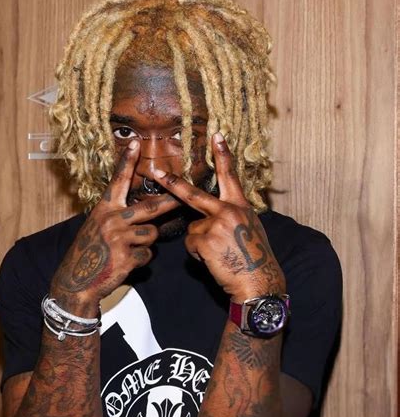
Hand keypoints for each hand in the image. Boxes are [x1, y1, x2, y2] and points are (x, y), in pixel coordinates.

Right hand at [50, 140, 179, 314]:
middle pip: (150, 207)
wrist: (76, 280)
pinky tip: (125, 263)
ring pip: (151, 234)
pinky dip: (141, 259)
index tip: (136, 142)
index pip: (118, 180)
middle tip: (183, 196)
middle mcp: (111, 218)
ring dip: (145, 242)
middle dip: (169, 202)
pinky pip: (147, 254)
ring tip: (128, 250)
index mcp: (104, 209)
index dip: (128, 161)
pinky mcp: (126, 255)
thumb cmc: (88, 252)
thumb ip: (116, 216)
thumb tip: (142, 212)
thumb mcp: (97, 227)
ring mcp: (119, 237)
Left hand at [154, 133, 285, 302]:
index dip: (222, 154)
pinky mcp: (205, 240)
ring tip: (219, 254)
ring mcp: (216, 224)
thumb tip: (211, 216)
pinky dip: (198, 254)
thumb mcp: (249, 229)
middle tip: (156, 171)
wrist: (259, 281)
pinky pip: (191, 244)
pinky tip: (214, 260)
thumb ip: (232, 216)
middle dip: (172, 183)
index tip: (216, 135)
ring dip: (200, 242)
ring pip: (192, 228)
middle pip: (194, 194)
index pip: (230, 175)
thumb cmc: (255, 257)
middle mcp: (228, 210)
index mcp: (240, 206)